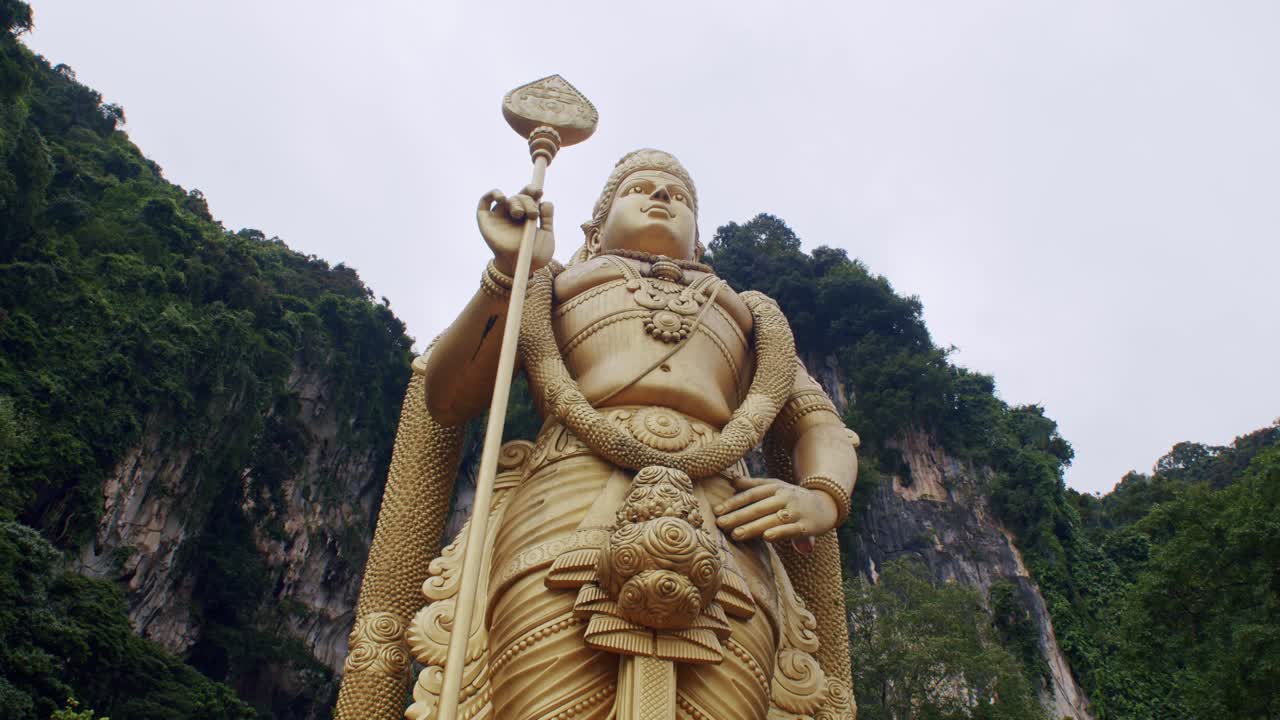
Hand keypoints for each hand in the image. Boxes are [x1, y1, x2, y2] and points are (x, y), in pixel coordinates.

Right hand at [477, 186, 554, 276]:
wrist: (521, 269)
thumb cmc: (535, 255)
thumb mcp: (546, 236)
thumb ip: (548, 219)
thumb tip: (546, 202)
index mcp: (527, 214)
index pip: (529, 196)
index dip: (533, 190)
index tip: (539, 192)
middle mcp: (513, 213)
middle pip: (519, 197)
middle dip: (527, 201)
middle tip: (533, 214)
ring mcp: (499, 216)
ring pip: (507, 199)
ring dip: (516, 202)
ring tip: (521, 214)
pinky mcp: (485, 220)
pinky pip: (484, 201)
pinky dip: (492, 194)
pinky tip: (502, 197)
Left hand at [714, 476, 838, 542]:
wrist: (826, 504)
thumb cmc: (793, 497)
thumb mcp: (775, 486)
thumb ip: (754, 485)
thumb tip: (731, 479)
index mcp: (775, 487)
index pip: (751, 494)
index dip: (734, 502)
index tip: (717, 511)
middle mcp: (784, 497)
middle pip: (758, 507)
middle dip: (738, 516)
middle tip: (720, 524)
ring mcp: (796, 511)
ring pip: (771, 519)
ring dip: (753, 527)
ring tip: (736, 534)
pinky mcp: (806, 526)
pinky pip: (791, 530)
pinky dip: (779, 532)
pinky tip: (766, 537)